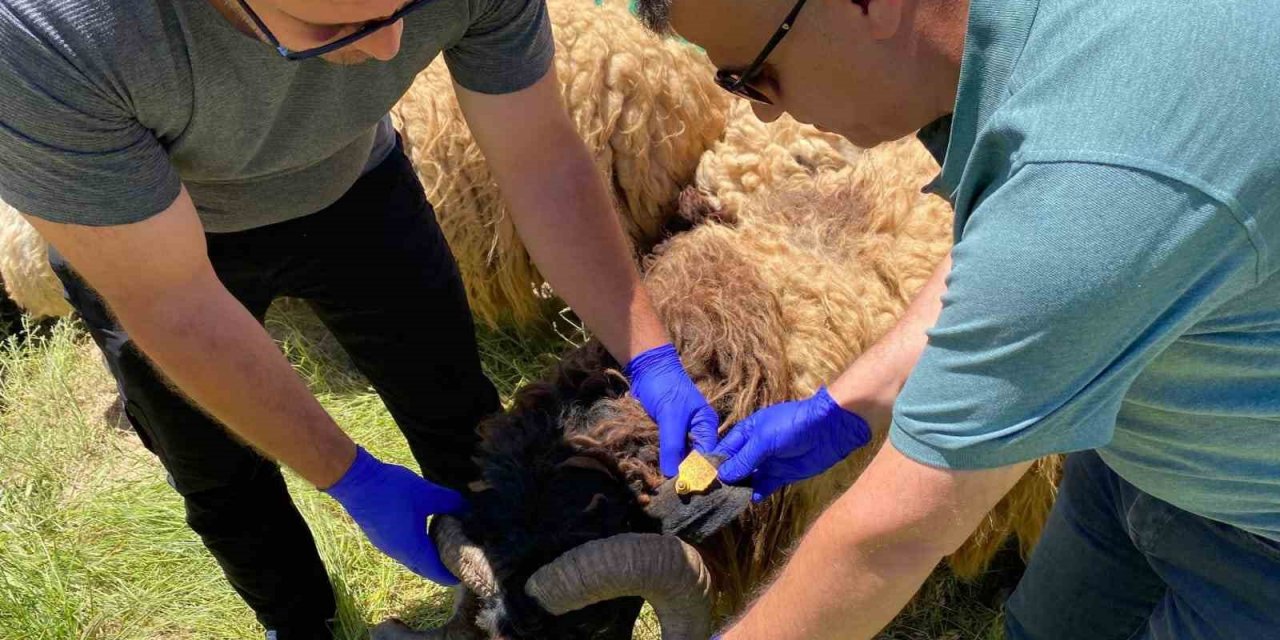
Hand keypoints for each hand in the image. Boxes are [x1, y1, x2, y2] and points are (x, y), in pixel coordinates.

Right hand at [323, 447, 467, 583]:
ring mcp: (387, 547)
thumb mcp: (428, 493)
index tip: (465, 574)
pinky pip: (402, 550)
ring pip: (412, 560)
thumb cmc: (393, 489)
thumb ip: (450, 502)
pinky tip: (424, 531)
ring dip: (428, 557)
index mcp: (413, 549)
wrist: (356, 483)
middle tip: (458, 559)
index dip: (451, 576)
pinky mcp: (380, 537)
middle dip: (441, 568)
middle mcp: (399, 553)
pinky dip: (416, 548)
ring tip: (445, 545)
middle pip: (425, 569)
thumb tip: (467, 508)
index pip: (436, 572)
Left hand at [625, 343, 719, 476]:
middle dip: (686, 474)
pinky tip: (659, 473)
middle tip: (675, 493)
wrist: (647, 368)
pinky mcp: (667, 434)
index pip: (708, 456)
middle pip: (695, 459)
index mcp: (707, 426)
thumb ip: (673, 445)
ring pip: (680, 457)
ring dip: (673, 469)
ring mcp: (682, 433)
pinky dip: (664, 460)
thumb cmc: (664, 387)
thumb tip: (673, 475)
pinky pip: (668, 451)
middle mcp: (698, 432)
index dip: (699, 472)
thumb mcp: (670, 416)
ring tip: (665, 488)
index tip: (687, 489)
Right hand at [714, 387, 870, 501]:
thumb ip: (743, 459)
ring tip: (726, 502)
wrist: (828, 429)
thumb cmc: (791, 425)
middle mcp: (754, 448)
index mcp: (746, 433)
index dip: (712, 464)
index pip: (723, 450)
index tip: (700, 480)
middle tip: (710, 496)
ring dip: (739, 488)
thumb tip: (722, 476)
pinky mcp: (782, 475)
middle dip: (724, 479)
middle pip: (734, 466)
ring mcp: (768, 462)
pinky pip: (765, 486)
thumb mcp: (763, 440)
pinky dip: (757, 493)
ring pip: (748, 478)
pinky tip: (749, 500)